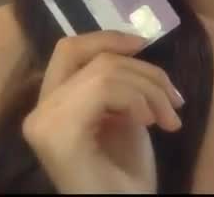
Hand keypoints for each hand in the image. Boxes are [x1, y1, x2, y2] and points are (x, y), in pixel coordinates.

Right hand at [22, 30, 183, 193]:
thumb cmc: (125, 176)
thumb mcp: (124, 115)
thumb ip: (117, 84)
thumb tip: (131, 46)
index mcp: (51, 106)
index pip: (69, 50)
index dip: (105, 38)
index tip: (143, 43)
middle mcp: (39, 112)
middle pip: (91, 57)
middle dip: (143, 70)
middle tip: (175, 101)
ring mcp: (44, 123)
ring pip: (103, 71)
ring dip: (149, 90)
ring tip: (169, 119)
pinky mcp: (57, 134)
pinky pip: (102, 89)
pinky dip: (136, 100)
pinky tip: (150, 123)